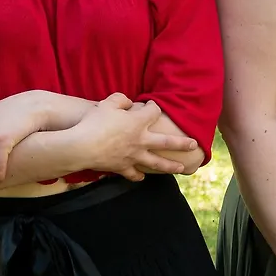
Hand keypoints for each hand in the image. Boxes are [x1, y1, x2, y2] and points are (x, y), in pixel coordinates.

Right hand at [68, 94, 197, 179]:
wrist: (81, 147)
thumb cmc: (94, 122)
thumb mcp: (108, 103)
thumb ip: (120, 99)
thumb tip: (128, 102)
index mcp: (139, 122)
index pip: (154, 112)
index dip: (153, 106)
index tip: (151, 105)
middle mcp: (141, 140)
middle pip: (167, 142)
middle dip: (182, 143)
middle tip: (193, 145)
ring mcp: (133, 156)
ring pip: (157, 162)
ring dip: (170, 166)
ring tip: (181, 169)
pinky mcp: (122, 167)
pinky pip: (134, 173)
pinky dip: (138, 175)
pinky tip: (142, 176)